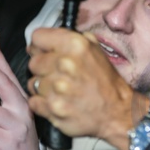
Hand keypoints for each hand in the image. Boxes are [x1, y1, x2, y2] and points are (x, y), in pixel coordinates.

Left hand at [27, 28, 148, 149]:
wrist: (117, 112)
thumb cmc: (106, 82)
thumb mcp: (96, 50)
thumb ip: (72, 39)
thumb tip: (47, 39)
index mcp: (75, 45)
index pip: (37, 37)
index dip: (41, 46)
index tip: (45, 53)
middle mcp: (65, 63)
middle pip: (33, 62)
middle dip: (44, 69)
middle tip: (59, 76)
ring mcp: (57, 88)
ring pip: (32, 83)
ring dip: (43, 88)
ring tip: (61, 91)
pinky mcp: (53, 108)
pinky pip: (33, 102)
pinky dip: (42, 104)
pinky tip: (58, 102)